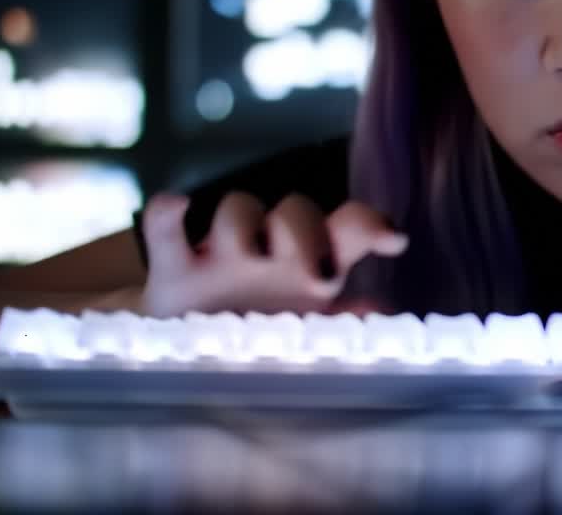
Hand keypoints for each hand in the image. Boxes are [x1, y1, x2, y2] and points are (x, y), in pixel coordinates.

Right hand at [139, 191, 407, 317]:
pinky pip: (165, 231)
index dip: (372, 226)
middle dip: (309, 231)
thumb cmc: (264, 337)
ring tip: (250, 255)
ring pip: (238, 210)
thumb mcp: (307, 335)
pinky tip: (177, 205)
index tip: (396, 241)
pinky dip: (168, 215)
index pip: (348, 227)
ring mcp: (219, 254)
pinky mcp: (172, 271)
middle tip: (320, 276)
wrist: (189, 355)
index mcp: (312, 262)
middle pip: (296, 210)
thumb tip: (381, 310)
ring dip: (246, 225)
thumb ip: (342, 322)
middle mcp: (271, 247)